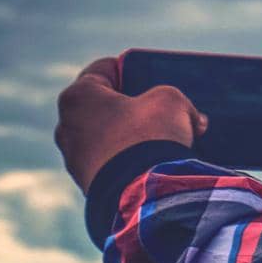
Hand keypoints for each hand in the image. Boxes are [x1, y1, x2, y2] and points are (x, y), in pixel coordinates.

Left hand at [54, 56, 208, 193]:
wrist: (145, 194)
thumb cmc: (151, 136)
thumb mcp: (170, 101)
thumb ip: (175, 99)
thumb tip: (194, 121)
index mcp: (77, 97)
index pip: (104, 69)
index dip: (131, 69)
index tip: (152, 76)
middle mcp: (67, 127)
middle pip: (104, 105)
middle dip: (132, 106)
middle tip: (161, 109)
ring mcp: (75, 160)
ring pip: (106, 137)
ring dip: (131, 135)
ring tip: (164, 139)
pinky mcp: (89, 186)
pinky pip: (111, 164)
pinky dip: (129, 160)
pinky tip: (155, 162)